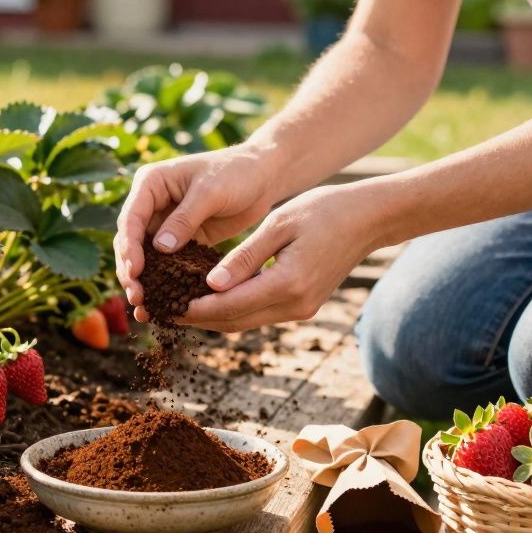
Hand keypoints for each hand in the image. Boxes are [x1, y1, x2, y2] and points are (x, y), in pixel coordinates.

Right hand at [115, 144, 278, 320]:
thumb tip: (159, 248)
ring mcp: (164, 223)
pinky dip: (162, 283)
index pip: (131, 218)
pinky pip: (166, 263)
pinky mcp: (181, 240)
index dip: (130, 247)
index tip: (135, 271)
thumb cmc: (236, 172)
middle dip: (131, 271)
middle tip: (137, 298)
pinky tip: (162, 304)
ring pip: (144, 257)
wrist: (262, 177)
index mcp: (150, 183)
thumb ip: (184, 218)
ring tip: (143, 308)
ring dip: (143, 281)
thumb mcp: (210, 191)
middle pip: (130, 242)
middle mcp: (151, 204)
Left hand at [180, 182, 392, 331]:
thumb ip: (243, 257)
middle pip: (234, 322)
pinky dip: (234, 309)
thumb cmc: (323, 211)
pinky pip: (260, 313)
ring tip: (179, 303)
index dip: (194, 308)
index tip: (165, 303)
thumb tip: (210, 285)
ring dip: (214, 316)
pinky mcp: (303, 306)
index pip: (229, 306)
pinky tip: (212, 296)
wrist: (367, 219)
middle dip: (198, 318)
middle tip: (164, 309)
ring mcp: (301, 310)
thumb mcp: (278, 224)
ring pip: (246, 321)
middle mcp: (295, 305)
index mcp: (287, 283)